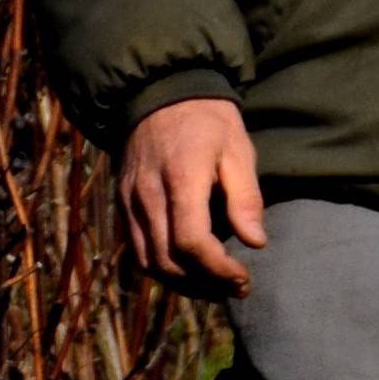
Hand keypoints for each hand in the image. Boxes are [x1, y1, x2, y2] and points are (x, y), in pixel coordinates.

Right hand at [117, 95, 267, 293]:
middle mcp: (148, 195)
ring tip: (214, 285)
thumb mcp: (237, 148)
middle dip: (204, 284)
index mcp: (181, 178)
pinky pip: (138, 250)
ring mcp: (130, 201)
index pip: (191, 242)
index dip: (218, 269)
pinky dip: (163, 268)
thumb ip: (245, 197)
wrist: (158, 91)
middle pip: (168, 261)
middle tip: (236, 287)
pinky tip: (189, 269)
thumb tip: (255, 243)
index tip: (244, 276)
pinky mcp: (123, 204)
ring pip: (149, 263)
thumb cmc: (207, 120)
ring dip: (183, 284)